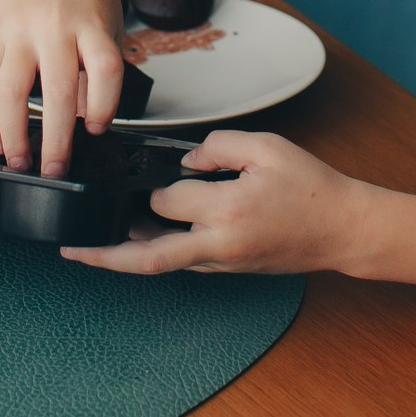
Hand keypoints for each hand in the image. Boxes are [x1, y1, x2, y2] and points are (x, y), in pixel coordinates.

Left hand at [0, 0, 125, 177]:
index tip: (0, 152)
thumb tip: (42, 117)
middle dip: (20, 141)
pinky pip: (104, 71)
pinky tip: (99, 123)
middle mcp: (27, 32)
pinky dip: (103, 103)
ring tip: (61, 161)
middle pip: (16, 95)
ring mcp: (63, 28)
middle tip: (30, 169)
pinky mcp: (98, 26)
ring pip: (59, 91)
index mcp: (2, 33)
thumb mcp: (15, 20)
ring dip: (60, 135)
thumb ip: (25, 66)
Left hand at [60, 130, 371, 274]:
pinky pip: (182, 263)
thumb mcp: (267, 148)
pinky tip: (138, 241)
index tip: (143, 169)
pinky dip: (155, 254)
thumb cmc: (311, 187)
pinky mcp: (228, 270)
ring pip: (161, 266)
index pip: (167, 198)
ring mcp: (222, 263)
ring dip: (126, 258)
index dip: (153, 182)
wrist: (344, 229)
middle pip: (147, 256)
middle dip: (106, 252)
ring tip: (89, 250)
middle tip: (71, 249)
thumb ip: (219, 147)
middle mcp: (219, 246)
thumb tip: (186, 161)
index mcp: (227, 211)